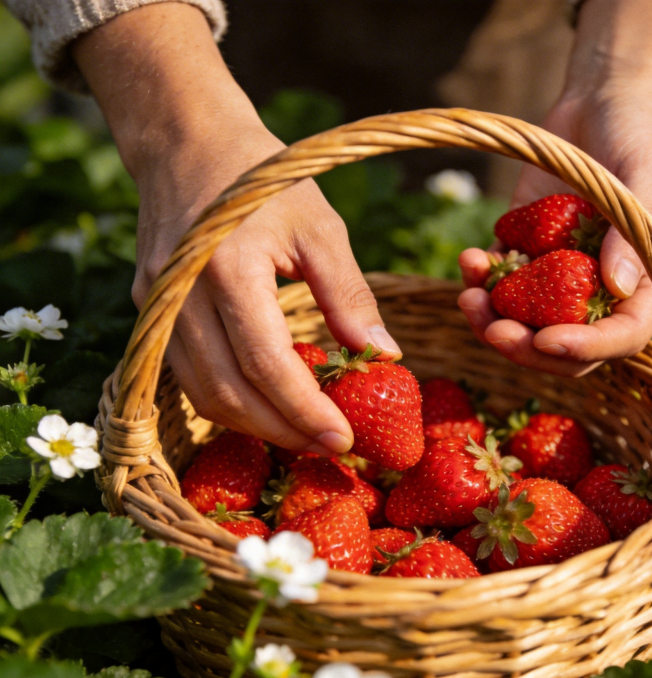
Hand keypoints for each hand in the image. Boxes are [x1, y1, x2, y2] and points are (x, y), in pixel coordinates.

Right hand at [75, 4, 400, 455]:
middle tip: (329, 446)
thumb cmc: (264, 178)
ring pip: (202, 395)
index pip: (266, 364)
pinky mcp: (151, 312)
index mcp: (227, 268)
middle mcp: (181, 295)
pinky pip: (188, 376)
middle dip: (283, 431)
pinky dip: (228, 401)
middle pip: (228, 393)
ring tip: (302, 434)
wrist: (186, 141)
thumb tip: (384, 354)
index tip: (344, 439)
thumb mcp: (320, 226)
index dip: (305, 411)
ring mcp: (158, 306)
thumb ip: (349, 293)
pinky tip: (265, 405)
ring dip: (254, 425)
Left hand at [458, 0, 651, 376]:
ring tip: (468, 296)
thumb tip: (617, 288)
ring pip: (528, 323)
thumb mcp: (649, 172)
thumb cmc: (642, 131)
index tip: (545, 339)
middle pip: (568, 346)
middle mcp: (606, 289)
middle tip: (492, 330)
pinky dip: (483, 280)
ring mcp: (565, 275)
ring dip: (493, 320)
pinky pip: (503, 283)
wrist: (605, 98)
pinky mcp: (531, 253)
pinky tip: (470, 260)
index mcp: (651, 281)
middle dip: (527, 346)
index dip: (586, 348)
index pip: (623, 335)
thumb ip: (634, 232)